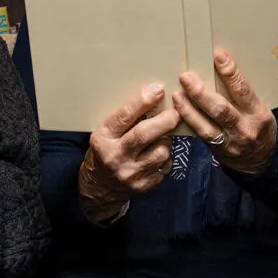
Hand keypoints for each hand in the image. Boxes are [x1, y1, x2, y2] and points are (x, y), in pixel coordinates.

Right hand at [78, 84, 181, 221]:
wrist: (101, 187)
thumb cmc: (106, 152)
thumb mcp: (106, 133)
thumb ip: (126, 119)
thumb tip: (154, 96)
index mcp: (102, 139)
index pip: (123, 116)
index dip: (143, 101)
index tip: (158, 90)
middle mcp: (115, 157)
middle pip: (144, 135)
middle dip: (164, 121)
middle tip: (176, 112)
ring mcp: (130, 174)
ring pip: (160, 151)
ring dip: (166, 141)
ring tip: (162, 137)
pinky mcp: (144, 186)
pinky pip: (165, 166)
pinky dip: (166, 157)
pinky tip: (158, 153)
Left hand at [175, 50, 277, 174]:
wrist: (260, 160)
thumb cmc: (258, 126)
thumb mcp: (259, 109)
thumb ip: (242, 94)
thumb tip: (220, 67)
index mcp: (258, 113)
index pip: (243, 90)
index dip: (231, 73)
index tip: (218, 56)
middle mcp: (244, 128)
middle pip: (221, 109)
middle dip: (201, 93)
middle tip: (186, 77)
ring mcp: (229, 141)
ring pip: (206, 125)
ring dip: (188, 109)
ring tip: (177, 94)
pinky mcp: (216, 149)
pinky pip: (200, 135)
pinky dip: (188, 121)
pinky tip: (177, 110)